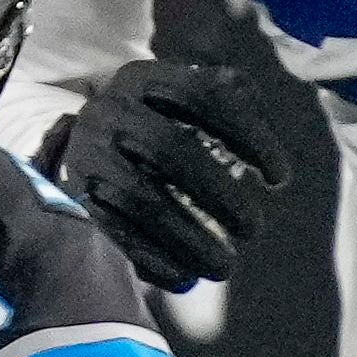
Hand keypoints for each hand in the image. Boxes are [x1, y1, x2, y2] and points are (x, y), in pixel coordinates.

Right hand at [49, 53, 295, 289]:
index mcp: (145, 77)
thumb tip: (268, 148)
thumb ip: (230, 106)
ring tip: (224, 266)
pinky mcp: (76, 195)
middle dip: (220, 195)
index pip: (205, 97)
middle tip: (253, 231)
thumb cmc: (156, 125)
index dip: (250, 137)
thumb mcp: (185, 102)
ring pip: (142, 198)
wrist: (81, 145)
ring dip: (189, 238)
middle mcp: (110, 109)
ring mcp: (88, 153)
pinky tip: (184, 279)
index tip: (280, 180)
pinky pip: (116, 231)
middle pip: (171, 149)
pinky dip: (154, 258)